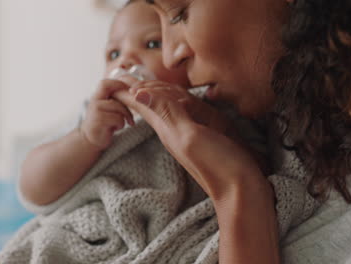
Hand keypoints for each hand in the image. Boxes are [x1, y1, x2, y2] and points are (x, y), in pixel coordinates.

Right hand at [80, 79, 133, 149]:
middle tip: (132, 111)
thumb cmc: (104, 122)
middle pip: (116, 94)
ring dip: (124, 116)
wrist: (91, 139)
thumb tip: (134, 90)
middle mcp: (94, 101)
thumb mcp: (108, 107)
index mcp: (97, 96)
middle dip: (127, 103)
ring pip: (120, 108)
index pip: (106, 83)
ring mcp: (95, 111)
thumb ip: (116, 98)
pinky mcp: (99, 121)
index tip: (129, 92)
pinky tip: (114, 128)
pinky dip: (120, 124)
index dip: (119, 84)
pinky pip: (118, 119)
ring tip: (119, 123)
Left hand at [113, 81, 263, 198]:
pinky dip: (174, 103)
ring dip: (153, 96)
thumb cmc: (217, 163)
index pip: (140, 104)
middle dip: (136, 90)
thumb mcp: (189, 136)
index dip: (126, 91)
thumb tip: (138, 93)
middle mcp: (173, 129)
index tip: (112, 81)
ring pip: (165, 109)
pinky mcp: (202, 137)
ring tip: (140, 89)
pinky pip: (182, 115)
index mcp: (166, 127)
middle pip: (150, 105)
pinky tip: (176, 105)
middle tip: (123, 79)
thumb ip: (167, 113)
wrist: (239, 189)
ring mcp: (187, 134)